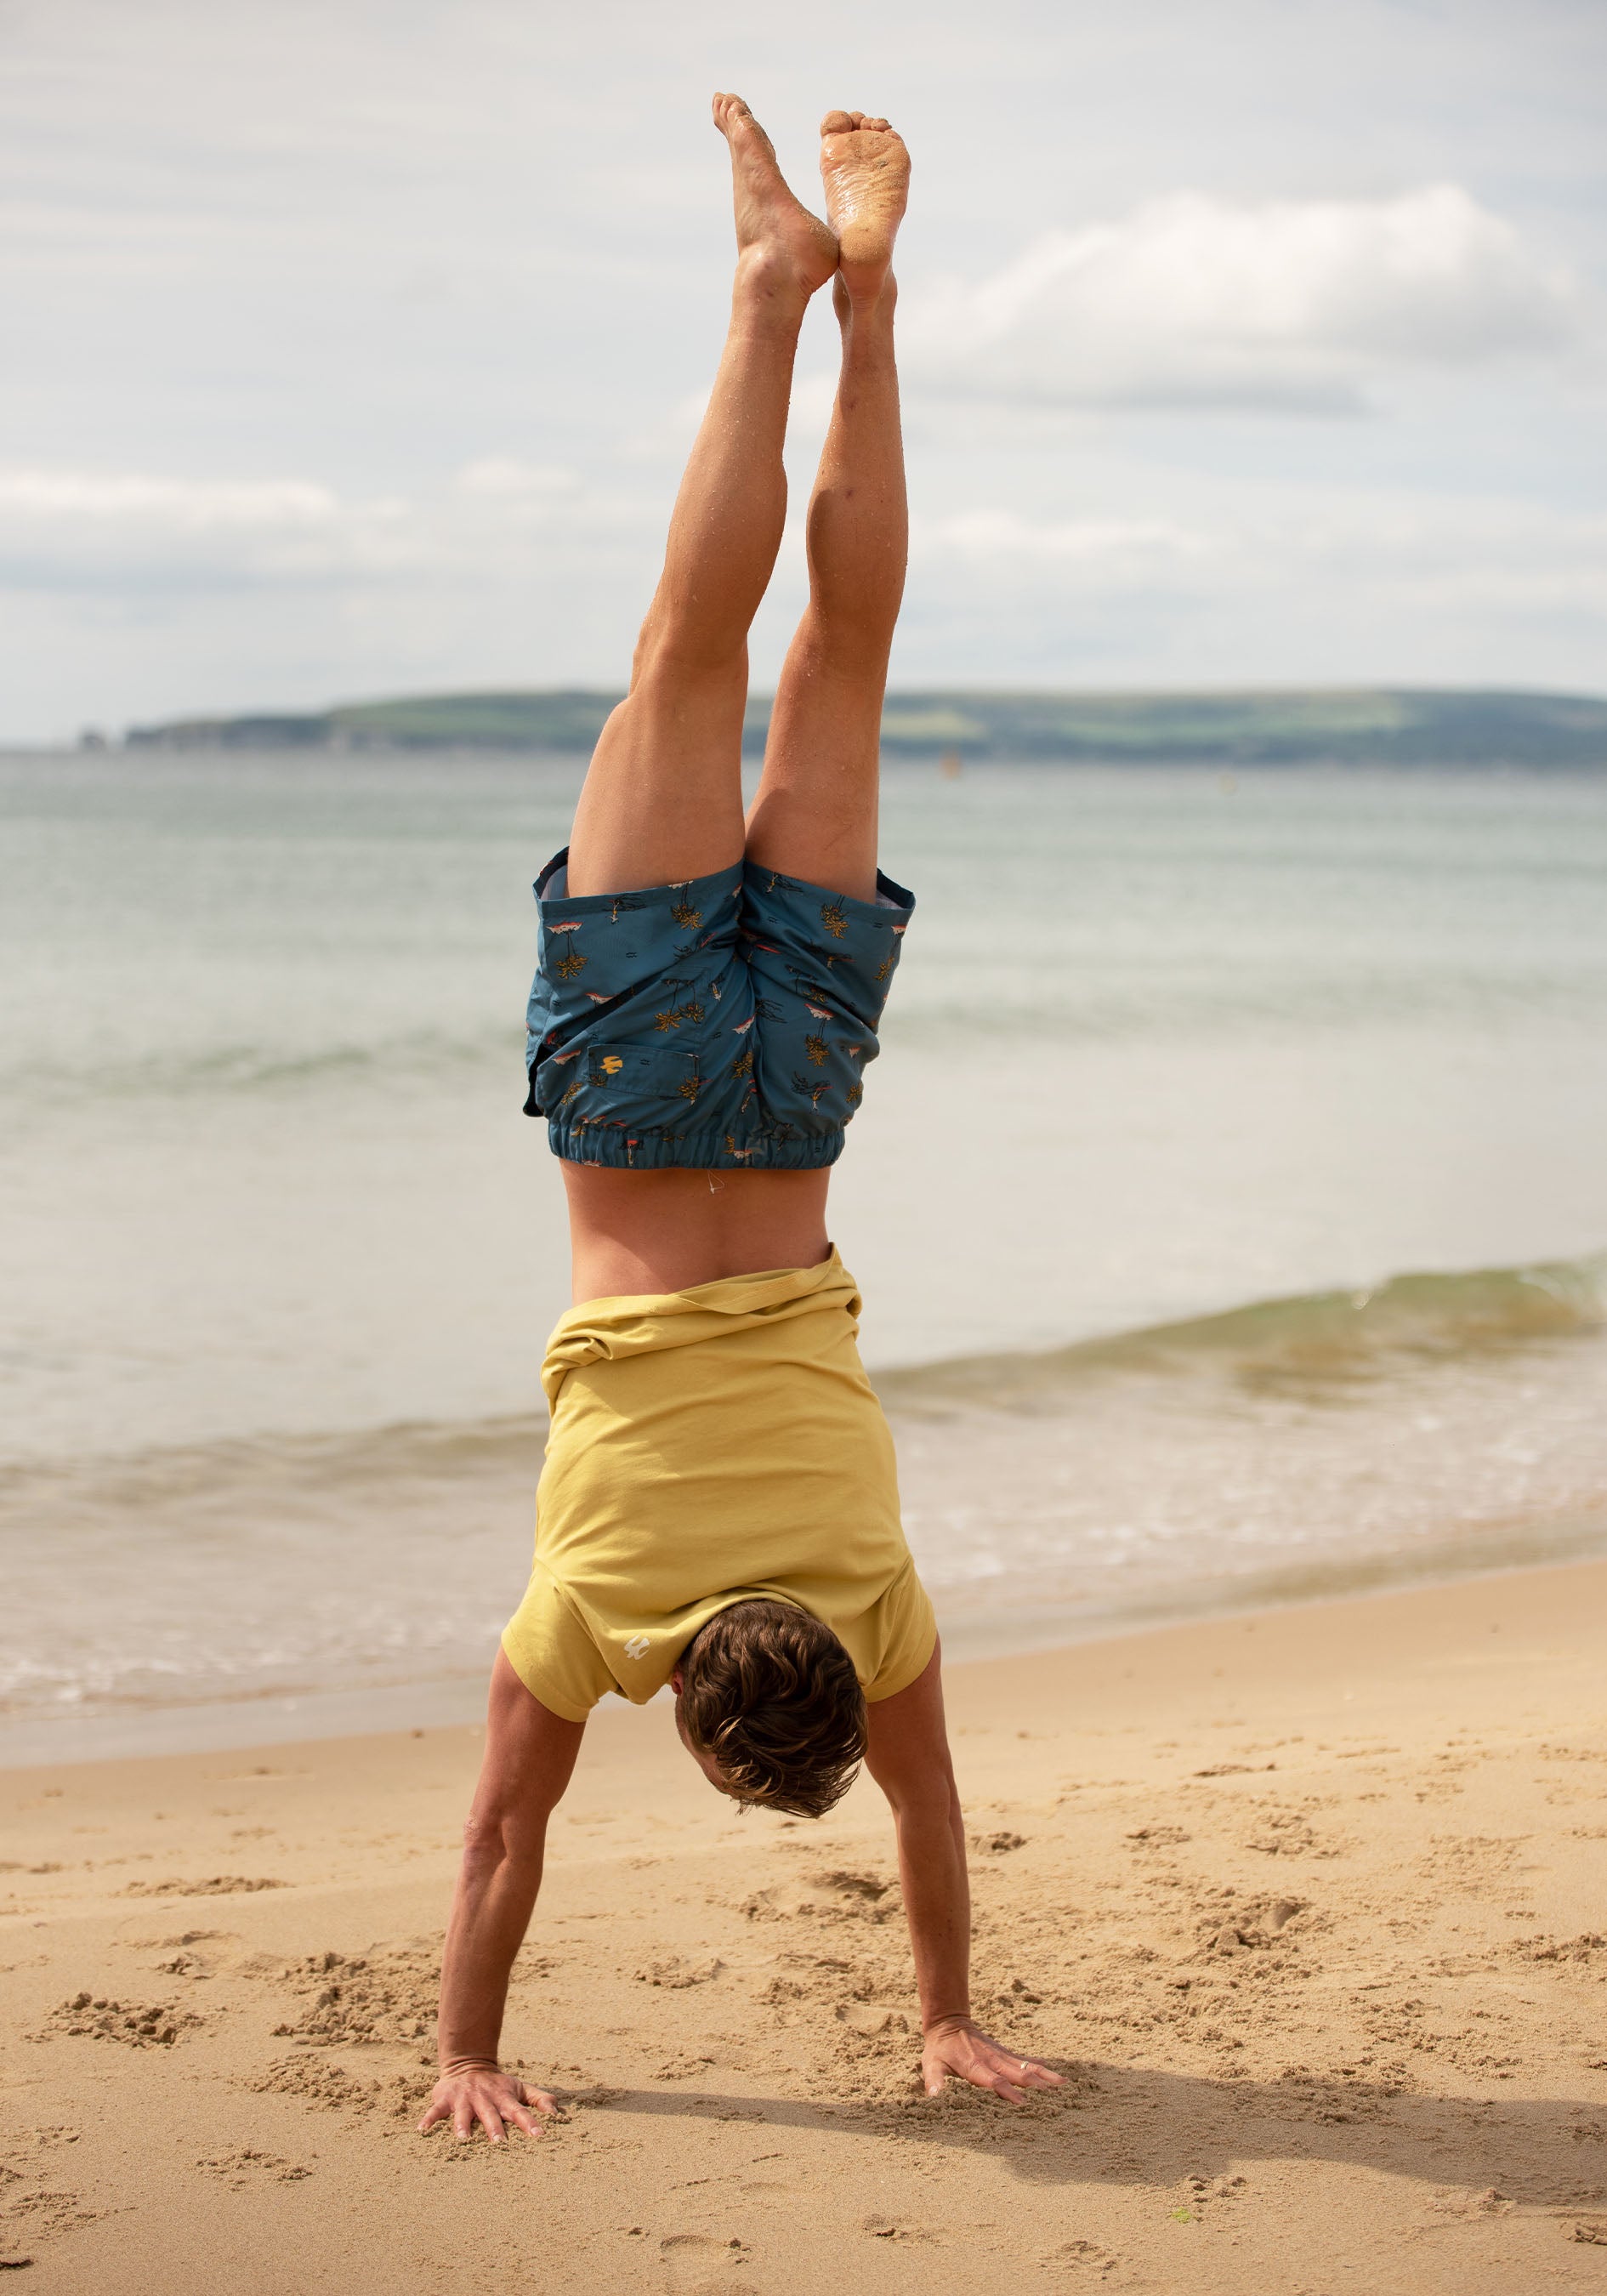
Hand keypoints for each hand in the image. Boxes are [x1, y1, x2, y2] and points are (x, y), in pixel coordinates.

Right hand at [417, 2060, 558, 2142]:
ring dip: (462, 2126)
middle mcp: (485, 2099)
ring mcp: (465, 2099)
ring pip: (463, 2114)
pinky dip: (429, 2120)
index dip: (530, 2123)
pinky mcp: (446, 2099)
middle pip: (491, 2115)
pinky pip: (436, 2111)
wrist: (468, 2064)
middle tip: (500, 2144)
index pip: (520, 2111)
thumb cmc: (498, 2085)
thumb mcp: (520, 2088)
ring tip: (463, 2139)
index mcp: (504, 2098)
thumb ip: (539, 2099)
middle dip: (496, 2129)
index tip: (540, 2135)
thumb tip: (557, 2114)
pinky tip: (422, 2132)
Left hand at [921, 2016, 1065, 2102]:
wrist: (949, 2023)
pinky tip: (1058, 2076)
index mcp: (975, 2066)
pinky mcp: (1006, 2054)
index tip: (1023, 2103)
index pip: (994, 2081)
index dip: (1008, 2091)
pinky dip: (1042, 2068)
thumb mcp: (931, 2064)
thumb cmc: (940, 2050)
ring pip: (1027, 2066)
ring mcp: (1001, 2056)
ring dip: (1045, 2077)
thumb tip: (934, 2098)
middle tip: (1054, 2099)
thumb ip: (934, 2081)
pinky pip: (1027, 2061)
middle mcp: (992, 2060)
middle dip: (1035, 2086)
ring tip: (1064, 2086)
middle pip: (1017, 2074)